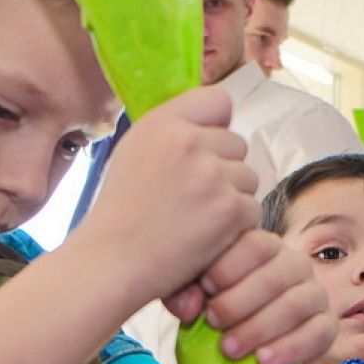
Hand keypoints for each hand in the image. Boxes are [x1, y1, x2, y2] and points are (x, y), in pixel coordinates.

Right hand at [71, 88, 257, 310]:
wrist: (111, 262)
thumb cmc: (120, 214)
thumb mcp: (134, 152)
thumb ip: (173, 133)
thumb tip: (214, 122)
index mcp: (162, 123)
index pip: (217, 100)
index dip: (216, 126)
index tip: (205, 149)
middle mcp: (189, 141)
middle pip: (237, 144)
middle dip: (224, 168)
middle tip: (193, 198)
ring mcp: (212, 175)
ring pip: (248, 177)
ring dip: (232, 199)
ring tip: (196, 219)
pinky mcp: (230, 209)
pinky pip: (252, 210)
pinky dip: (235, 228)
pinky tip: (205, 239)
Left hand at [165, 229, 334, 363]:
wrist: (244, 355)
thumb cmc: (217, 316)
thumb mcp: (194, 299)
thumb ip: (185, 292)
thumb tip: (190, 305)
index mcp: (263, 248)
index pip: (255, 243)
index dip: (229, 266)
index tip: (205, 288)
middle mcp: (294, 265)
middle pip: (276, 275)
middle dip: (240, 302)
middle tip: (214, 323)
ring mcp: (314, 294)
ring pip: (296, 304)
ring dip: (260, 328)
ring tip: (230, 349)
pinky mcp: (326, 325)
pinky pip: (319, 333)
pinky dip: (290, 348)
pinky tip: (263, 360)